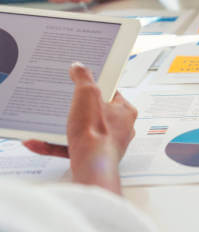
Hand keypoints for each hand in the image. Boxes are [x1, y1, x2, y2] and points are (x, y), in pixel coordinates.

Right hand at [23, 63, 137, 194]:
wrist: (91, 165)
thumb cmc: (95, 132)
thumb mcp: (87, 93)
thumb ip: (83, 78)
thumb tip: (79, 67)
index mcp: (126, 111)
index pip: (111, 94)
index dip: (95, 89)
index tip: (81, 86)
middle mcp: (121, 129)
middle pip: (96, 113)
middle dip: (78, 110)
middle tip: (65, 105)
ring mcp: (108, 145)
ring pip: (83, 132)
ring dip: (64, 128)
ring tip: (49, 123)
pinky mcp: (94, 158)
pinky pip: (72, 148)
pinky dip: (56, 144)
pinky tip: (38, 141)